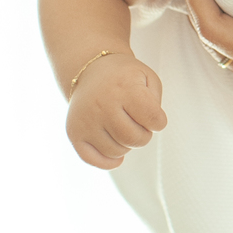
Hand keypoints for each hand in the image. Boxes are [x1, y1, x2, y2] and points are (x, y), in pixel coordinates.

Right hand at [65, 52, 166, 169]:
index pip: (153, 119)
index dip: (159, 121)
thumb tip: (150, 127)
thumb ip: (156, 102)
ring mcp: (86, 120)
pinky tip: (115, 151)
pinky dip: (108, 161)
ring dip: (126, 145)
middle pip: (134, 139)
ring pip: (116, 151)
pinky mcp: (74, 132)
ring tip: (122, 127)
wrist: (90, 70)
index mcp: (124, 88)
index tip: (154, 116)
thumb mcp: (148, 78)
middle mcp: (102, 104)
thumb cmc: (124, 78)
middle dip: (144, 136)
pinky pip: (93, 159)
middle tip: (138, 124)